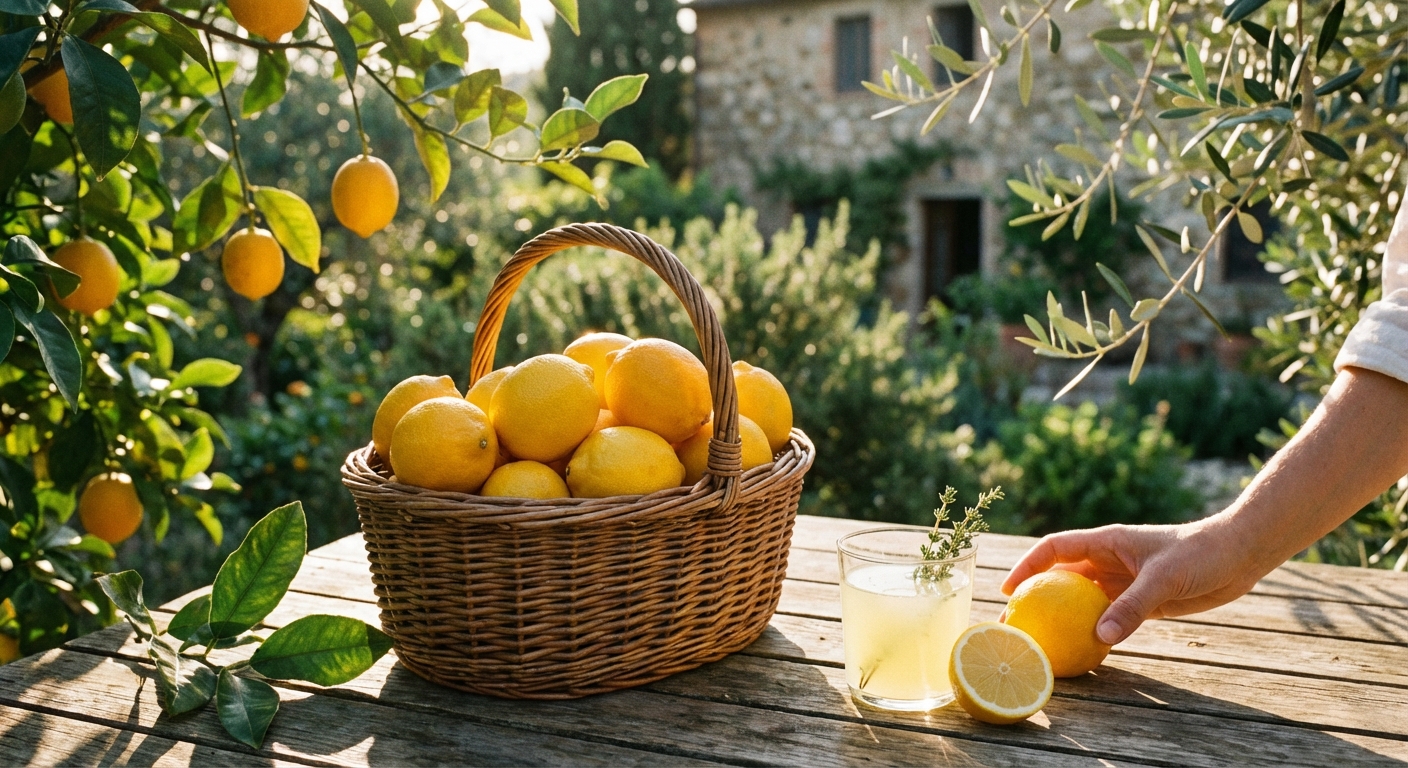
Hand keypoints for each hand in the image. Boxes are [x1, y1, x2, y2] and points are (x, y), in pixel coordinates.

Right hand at [1000, 516, 1267, 644]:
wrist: (1238, 555)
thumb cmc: (1200, 553)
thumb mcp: (1163, 578)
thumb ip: (1132, 607)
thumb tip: (1099, 637)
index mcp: (1105, 541)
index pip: (1054, 548)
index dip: (1026, 566)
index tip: (1007, 590)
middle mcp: (1107, 560)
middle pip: (1059, 578)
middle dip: (1034, 598)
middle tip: (1015, 626)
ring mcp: (1122, 581)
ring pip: (1081, 600)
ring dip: (1060, 618)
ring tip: (1040, 642)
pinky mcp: (1139, 601)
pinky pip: (1107, 617)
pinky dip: (1092, 632)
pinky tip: (1082, 650)